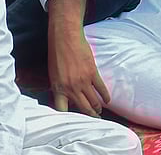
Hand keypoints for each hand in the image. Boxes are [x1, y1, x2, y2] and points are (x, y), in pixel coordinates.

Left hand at [47, 0, 109, 116]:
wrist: (65, 38)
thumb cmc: (56, 53)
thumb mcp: (53, 74)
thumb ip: (60, 86)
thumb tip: (67, 96)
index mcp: (58, 89)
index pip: (62, 110)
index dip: (68, 118)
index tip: (73, 123)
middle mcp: (71, 88)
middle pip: (82, 108)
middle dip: (89, 116)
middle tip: (93, 121)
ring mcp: (82, 81)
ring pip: (93, 101)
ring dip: (97, 108)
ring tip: (99, 112)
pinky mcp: (92, 73)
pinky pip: (100, 88)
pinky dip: (105, 96)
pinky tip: (107, 100)